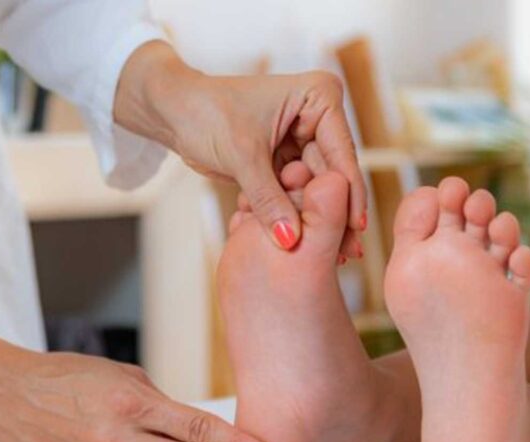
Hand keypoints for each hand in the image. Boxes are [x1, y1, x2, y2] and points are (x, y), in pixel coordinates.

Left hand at [115, 41, 366, 255]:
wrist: (173, 109)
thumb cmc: (205, 113)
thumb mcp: (242, 156)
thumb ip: (269, 200)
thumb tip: (291, 240)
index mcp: (318, 96)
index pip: (341, 153)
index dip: (348, 193)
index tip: (357, 228)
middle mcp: (318, 115)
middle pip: (336, 174)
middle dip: (338, 213)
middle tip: (350, 253)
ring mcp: (304, 137)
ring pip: (320, 188)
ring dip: (323, 220)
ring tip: (337, 257)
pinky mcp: (288, 158)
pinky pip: (300, 192)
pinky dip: (301, 215)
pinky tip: (311, 244)